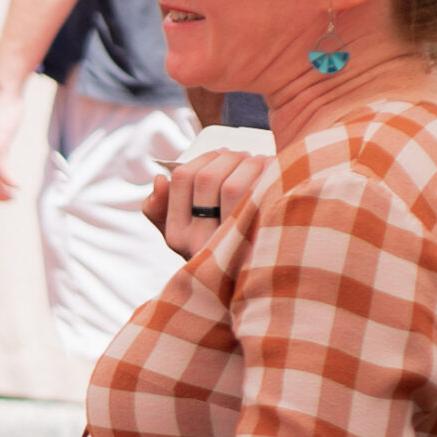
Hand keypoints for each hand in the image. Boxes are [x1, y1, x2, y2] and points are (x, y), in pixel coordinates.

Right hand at [142, 148, 268, 257]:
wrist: (257, 280)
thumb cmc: (221, 251)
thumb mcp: (184, 235)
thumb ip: (161, 209)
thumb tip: (159, 179)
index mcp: (177, 234)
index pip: (182, 178)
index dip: (204, 158)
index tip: (222, 155)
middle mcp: (197, 243)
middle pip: (207, 178)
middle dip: (230, 157)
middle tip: (246, 157)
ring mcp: (226, 245)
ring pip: (232, 187)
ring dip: (251, 164)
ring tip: (262, 164)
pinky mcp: (258, 243)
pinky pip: (261, 197)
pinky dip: (270, 177)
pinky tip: (277, 176)